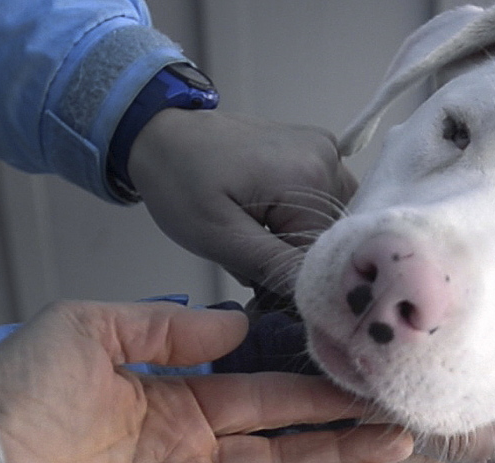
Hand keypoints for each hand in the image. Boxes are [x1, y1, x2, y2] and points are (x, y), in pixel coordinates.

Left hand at [0, 302, 410, 462]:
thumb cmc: (22, 393)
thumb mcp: (91, 329)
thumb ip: (165, 327)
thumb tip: (234, 323)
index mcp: (178, 407)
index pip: (264, 401)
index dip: (313, 395)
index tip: (361, 387)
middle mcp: (190, 461)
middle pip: (283, 455)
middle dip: (341, 444)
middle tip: (397, 433)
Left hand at [128, 109, 357, 293]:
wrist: (162, 136)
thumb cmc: (180, 183)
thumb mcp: (219, 237)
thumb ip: (275, 267)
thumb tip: (317, 294)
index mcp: (311, 176)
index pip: (326, 253)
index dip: (295, 275)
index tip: (258, 278)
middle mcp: (330, 158)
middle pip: (332, 237)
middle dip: (294, 255)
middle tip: (248, 250)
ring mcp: (327, 151)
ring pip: (329, 224)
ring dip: (296, 238)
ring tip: (254, 230)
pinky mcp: (318, 151)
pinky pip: (322, 203)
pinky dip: (298, 219)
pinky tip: (266, 215)